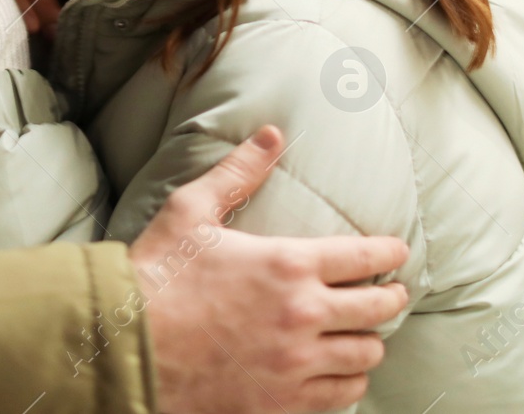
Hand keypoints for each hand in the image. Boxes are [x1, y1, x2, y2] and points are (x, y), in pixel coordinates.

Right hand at [131, 126, 409, 413]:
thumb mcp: (191, 211)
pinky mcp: (280, 403)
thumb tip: (271, 135)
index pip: (364, 257)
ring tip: (366, 334)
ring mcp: (294, 365)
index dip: (389, 253)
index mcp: (287, 265)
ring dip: (370, 342)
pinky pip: (340, 395)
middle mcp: (302, 316)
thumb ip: (237, 172)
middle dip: (391, 297)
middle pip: (377, 309)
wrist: (125, 348)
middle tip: (393, 292)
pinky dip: (347, 382)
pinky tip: (340, 373)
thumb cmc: (156, 276)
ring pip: (364, 356)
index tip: (398, 252)